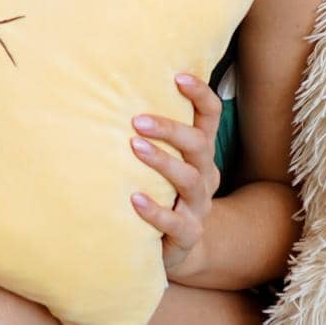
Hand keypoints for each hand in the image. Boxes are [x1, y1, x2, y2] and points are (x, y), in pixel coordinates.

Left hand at [129, 72, 221, 279]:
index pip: (210, 116)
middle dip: (171, 129)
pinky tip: (134, 199)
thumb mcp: (166, 159)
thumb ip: (151, 132)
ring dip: (162, 162)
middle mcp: (204, 175)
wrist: (182, 248)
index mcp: (200, 153)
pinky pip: (175, 224)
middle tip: (138, 120)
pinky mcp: (187, 236)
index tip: (177, 76)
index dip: (200, 94)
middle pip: (199, 145)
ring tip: (134, 147)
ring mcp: (198, 207)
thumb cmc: (164, 191)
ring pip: (190, 181)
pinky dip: (155, 211)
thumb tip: (114, 86)